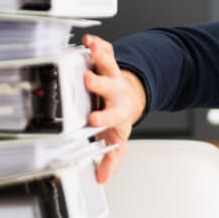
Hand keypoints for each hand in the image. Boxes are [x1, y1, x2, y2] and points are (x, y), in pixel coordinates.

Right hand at [82, 34, 145, 183]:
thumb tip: (102, 178)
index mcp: (117, 112)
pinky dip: (99, 44)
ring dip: (100, 56)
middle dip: (99, 83)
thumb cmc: (118, 117)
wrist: (130, 96)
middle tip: (88, 78)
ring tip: (90, 47)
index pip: (110, 117)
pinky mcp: (108, 62)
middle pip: (108, 87)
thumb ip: (110, 157)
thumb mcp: (116, 139)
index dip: (102, 118)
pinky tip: (90, 39)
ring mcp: (113, 76)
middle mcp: (115, 92)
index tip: (93, 119)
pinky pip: (106, 51)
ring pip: (108, 64)